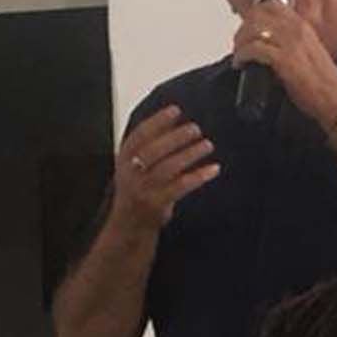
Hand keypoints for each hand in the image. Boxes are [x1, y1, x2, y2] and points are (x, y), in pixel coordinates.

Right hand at [111, 106, 217, 232]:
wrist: (128, 226)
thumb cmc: (137, 190)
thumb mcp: (136, 165)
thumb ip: (151, 144)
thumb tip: (173, 120)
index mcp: (123, 158)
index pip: (139, 135)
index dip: (157, 121)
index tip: (176, 110)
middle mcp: (130, 173)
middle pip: (153, 150)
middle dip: (176, 137)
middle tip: (196, 128)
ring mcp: (142, 190)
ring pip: (167, 168)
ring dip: (189, 154)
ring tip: (207, 145)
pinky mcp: (155, 205)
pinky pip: (180, 187)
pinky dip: (198, 176)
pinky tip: (213, 169)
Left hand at [232, 0, 336, 125]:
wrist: (335, 99)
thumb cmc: (324, 83)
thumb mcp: (308, 52)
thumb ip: (290, 43)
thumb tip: (269, 45)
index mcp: (302, 26)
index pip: (271, 5)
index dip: (254, 14)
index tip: (247, 27)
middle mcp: (296, 29)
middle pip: (258, 14)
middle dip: (243, 28)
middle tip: (239, 43)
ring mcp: (289, 43)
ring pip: (253, 29)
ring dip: (240, 42)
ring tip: (239, 55)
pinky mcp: (283, 60)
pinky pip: (253, 49)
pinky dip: (242, 56)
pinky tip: (241, 64)